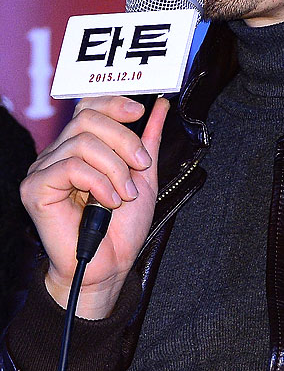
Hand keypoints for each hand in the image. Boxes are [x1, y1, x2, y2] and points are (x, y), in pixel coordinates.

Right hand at [20, 95, 168, 318]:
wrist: (109, 267)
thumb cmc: (122, 228)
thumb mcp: (143, 176)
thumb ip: (148, 140)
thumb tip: (160, 106)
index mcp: (79, 147)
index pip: (89, 107)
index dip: (114, 103)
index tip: (140, 111)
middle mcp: (58, 154)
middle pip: (87, 118)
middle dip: (124, 139)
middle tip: (141, 166)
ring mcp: (43, 169)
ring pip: (82, 142)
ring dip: (115, 167)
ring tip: (125, 193)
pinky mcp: (35, 188)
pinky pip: (71, 167)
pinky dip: (99, 182)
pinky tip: (109, 202)